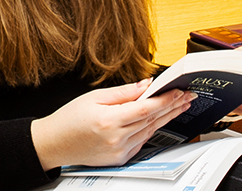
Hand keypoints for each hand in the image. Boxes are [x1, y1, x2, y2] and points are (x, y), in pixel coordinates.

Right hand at [30, 79, 194, 170]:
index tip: (180, 91)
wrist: (53, 144)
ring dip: (166, 118)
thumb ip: (124, 92)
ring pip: (150, 131)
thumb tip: (146, 84)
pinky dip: (151, 129)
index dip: (166, 99)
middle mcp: (116, 138)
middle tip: (188, 96)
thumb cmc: (69, 119)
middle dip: (172, 106)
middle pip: (152, 120)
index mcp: (109, 121)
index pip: (146, 108)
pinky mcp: (119, 158)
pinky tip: (159, 119)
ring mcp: (119, 151)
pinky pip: (141, 141)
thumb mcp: (94, 97)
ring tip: (180, 106)